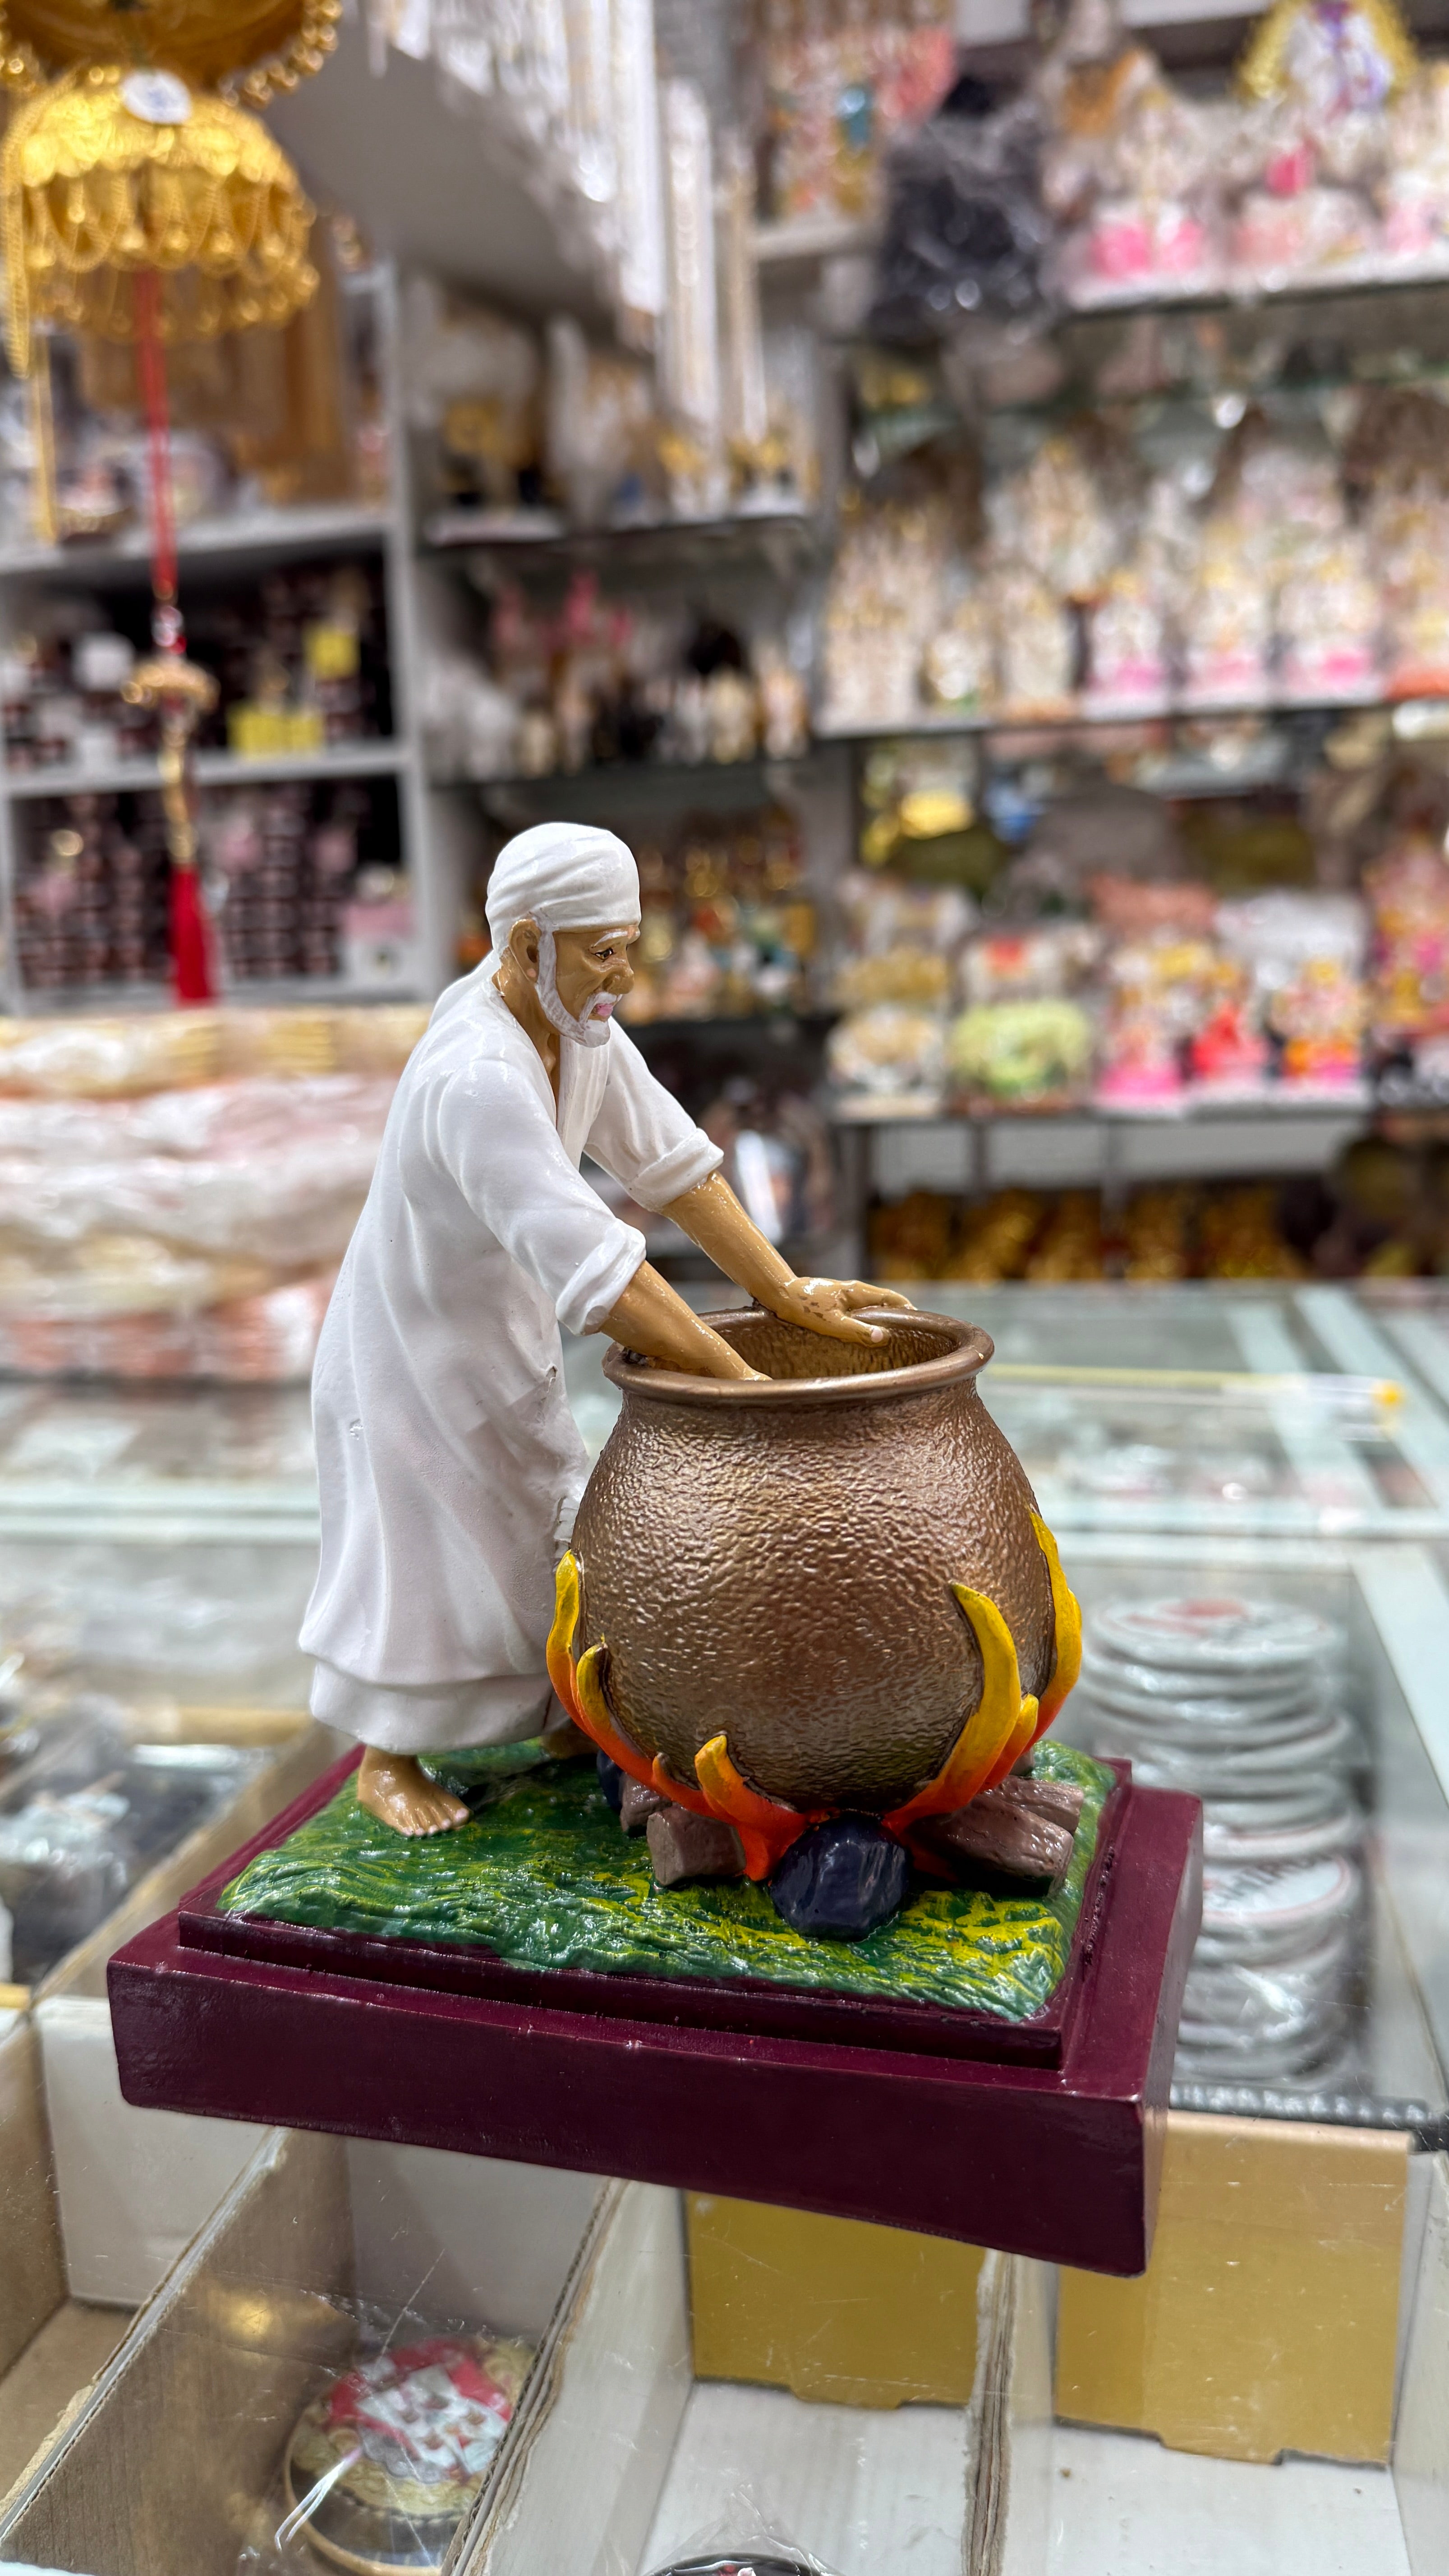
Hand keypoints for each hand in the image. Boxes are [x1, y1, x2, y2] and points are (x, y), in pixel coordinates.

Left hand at [765, 1276, 915, 1349]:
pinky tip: (864, 1339)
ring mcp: (845, 1297)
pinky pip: (858, 1314)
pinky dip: (867, 1324)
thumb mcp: (831, 1323)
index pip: (893, 1298)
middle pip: (885, 1303)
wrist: (778, 1294)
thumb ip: (857, 1331)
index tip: (921, 1325)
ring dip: (882, 1322)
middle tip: (909, 1338)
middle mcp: (854, 1292)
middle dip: (898, 1318)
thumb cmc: (803, 1307)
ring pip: (871, 1309)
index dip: (909, 1310)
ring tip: (891, 1342)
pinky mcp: (835, 1304)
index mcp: (858, 1292)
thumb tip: (883, 1337)